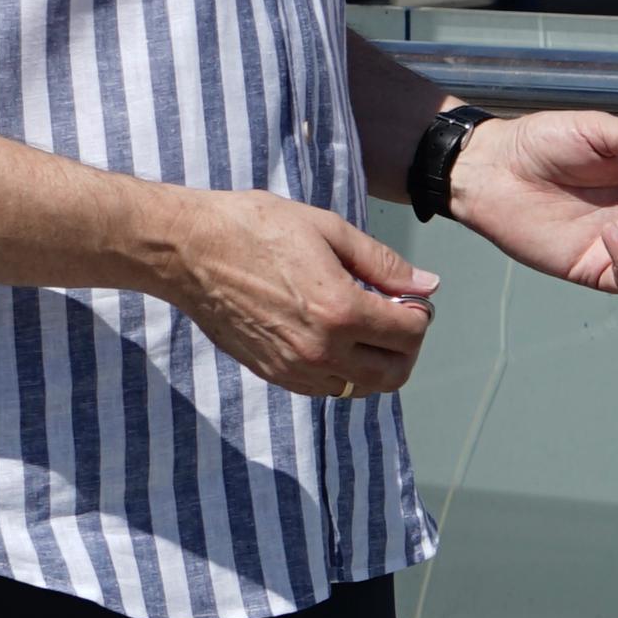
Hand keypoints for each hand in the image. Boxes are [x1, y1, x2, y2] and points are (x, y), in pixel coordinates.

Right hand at [143, 187, 437, 397]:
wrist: (189, 251)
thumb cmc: (255, 228)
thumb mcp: (327, 230)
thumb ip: (382, 263)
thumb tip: (427, 286)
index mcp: (340, 310)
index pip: (409, 334)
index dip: (419, 314)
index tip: (409, 297)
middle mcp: (321, 350)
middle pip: (394, 374)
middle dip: (406, 347)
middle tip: (395, 316)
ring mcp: (295, 369)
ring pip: (361, 388)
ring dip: (377, 363)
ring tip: (364, 326)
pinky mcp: (274, 374)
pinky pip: (327, 389)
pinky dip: (343, 371)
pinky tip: (333, 337)